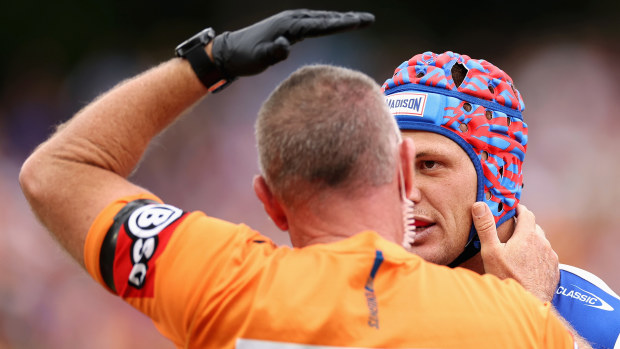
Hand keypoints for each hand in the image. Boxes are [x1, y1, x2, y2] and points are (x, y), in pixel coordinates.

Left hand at [212, 9, 373, 77]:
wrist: (229, 52)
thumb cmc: (245, 57)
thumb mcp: (258, 58)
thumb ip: (272, 52)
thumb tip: (285, 46)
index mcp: (289, 25)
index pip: (321, 25)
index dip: (342, 24)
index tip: (360, 23)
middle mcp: (292, 19)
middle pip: (326, 19)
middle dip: (348, 19)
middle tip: (369, 19)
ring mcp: (290, 22)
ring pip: (321, 19)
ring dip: (340, 20)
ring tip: (359, 21)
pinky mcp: (288, 28)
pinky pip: (314, 24)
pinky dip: (327, 23)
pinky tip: (335, 24)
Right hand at [471, 202, 559, 301]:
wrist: (527, 303)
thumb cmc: (507, 277)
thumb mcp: (491, 251)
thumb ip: (485, 227)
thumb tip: (479, 205)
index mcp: (528, 235)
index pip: (527, 214)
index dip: (519, 209)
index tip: (512, 209)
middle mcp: (543, 243)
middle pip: (534, 228)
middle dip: (524, 226)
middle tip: (512, 231)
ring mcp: (551, 257)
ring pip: (542, 243)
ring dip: (532, 242)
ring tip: (519, 250)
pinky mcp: (554, 270)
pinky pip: (547, 257)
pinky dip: (538, 256)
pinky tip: (529, 265)